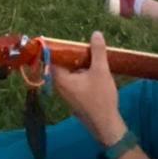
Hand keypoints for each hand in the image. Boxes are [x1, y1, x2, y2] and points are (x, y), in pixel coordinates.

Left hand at [51, 32, 125, 146]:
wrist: (106, 124)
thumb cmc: (101, 98)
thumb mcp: (101, 71)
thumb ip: (97, 51)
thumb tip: (96, 33)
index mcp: (60, 79)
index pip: (51, 58)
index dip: (57, 47)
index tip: (64, 39)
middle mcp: (59, 86)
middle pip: (60, 64)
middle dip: (71, 54)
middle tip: (83, 45)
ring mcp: (66, 93)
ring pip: (68, 72)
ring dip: (77, 63)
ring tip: (91, 55)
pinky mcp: (74, 98)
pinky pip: (73, 80)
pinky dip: (80, 72)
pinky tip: (93, 69)